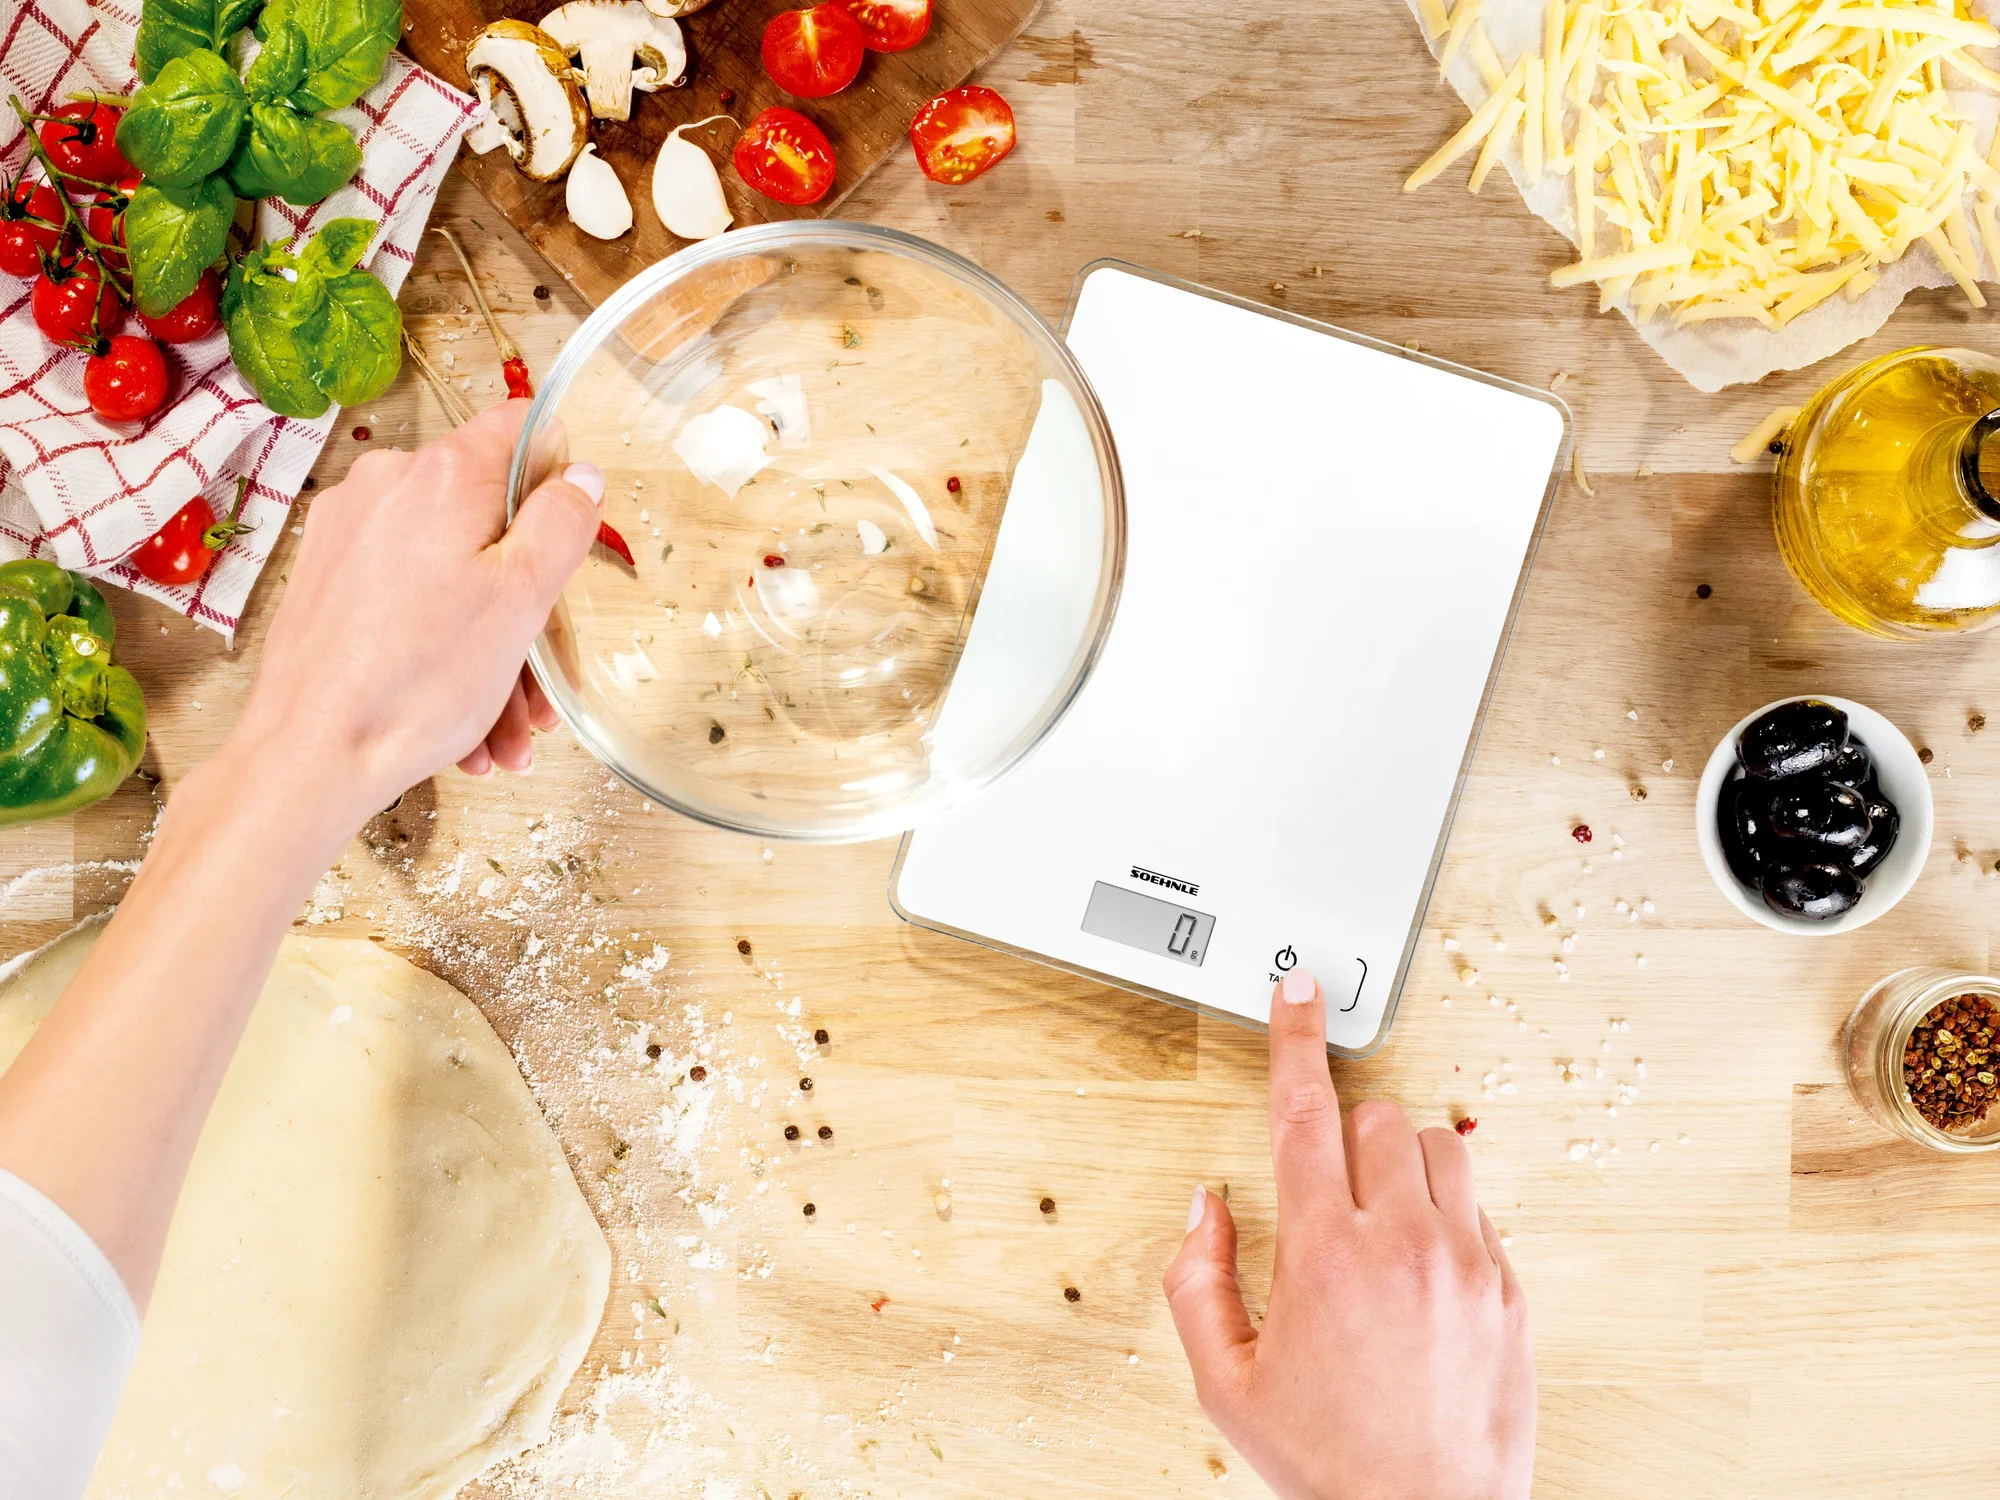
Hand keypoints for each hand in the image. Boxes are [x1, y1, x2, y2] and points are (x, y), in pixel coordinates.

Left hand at [231, 399, 602, 824]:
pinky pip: (409, 599)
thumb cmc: (415, 685)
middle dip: (527, 606)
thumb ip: (561, 523)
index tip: (565, 545)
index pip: (522, 430)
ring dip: (490, 650)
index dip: (558, 483)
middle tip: (543, 686)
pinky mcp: (329, 576)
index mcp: (442, 475)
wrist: (309, 755)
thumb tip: (580, 476)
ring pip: (452, 572)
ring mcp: (351, 530)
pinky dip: (443, 651)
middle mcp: (387, 485)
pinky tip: (465, 724)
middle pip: (489, 520)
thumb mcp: (522, 600)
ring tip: (505, 730)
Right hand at [1163, 967, 1534, 1499]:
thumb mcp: (1227, 1383)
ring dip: (1402, 1164)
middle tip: (1330, 1189)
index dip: (1294, 1038)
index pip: (1304, 1111)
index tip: (1298, 988)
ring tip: (1380, 1221)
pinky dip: (1446, 1217)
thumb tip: (1206, 1210)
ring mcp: (1468, 1265)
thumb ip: (1198, 1281)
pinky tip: (1419, 1272)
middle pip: (1378, 1117)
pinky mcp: (1510, 1292)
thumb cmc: (1331, 1466)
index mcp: (1324, 1255)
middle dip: (1347, 1134)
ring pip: (1440, 1146)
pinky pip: (1480, 1210)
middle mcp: (1403, 1245)